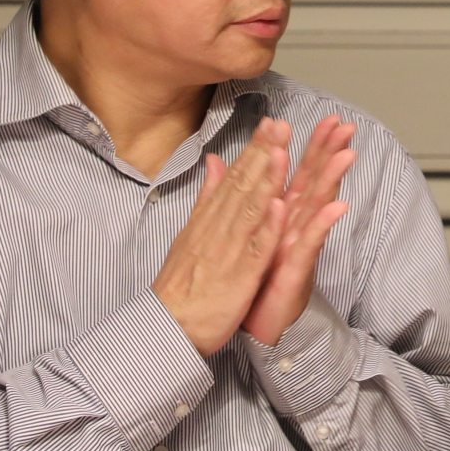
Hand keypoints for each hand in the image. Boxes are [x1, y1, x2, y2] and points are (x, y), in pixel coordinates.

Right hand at [152, 117, 290, 355]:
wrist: (167, 327)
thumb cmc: (183, 284)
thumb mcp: (192, 232)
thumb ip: (209, 197)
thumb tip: (215, 161)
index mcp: (210, 220)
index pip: (234, 178)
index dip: (254, 149)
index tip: (272, 123)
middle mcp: (218, 229)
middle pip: (243, 186)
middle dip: (263, 154)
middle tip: (282, 124)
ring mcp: (228, 251)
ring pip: (250, 211)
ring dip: (266, 181)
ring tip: (282, 152)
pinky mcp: (238, 277)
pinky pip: (254, 250)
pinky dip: (265, 228)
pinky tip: (278, 207)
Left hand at [241, 114, 355, 344]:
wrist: (253, 326)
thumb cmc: (256, 284)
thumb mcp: (252, 235)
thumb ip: (250, 197)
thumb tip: (244, 165)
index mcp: (283, 218)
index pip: (301, 173)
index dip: (314, 145)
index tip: (326, 119)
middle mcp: (296, 229)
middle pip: (316, 183)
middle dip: (331, 153)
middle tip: (346, 125)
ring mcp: (299, 248)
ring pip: (319, 209)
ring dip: (333, 181)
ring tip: (348, 155)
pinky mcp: (297, 271)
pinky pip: (310, 245)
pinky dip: (321, 225)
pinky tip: (334, 207)